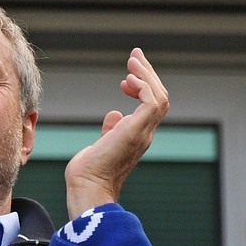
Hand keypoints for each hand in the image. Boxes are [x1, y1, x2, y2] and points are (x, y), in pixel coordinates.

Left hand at [64, 48, 168, 218]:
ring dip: (147, 76)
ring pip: (159, 96)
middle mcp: (144, 134)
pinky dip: (143, 85)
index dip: (142, 89)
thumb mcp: (100, 145)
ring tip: (132, 63)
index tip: (125, 79)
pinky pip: (152, 100)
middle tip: (134, 57)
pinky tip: (129, 79)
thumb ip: (110, 131)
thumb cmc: (87, 173)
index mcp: (136, 137)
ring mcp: (142, 133)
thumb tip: (115, 115)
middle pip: (159, 98)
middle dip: (148, 75)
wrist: (86, 187)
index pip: (150, 108)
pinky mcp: (136, 130)